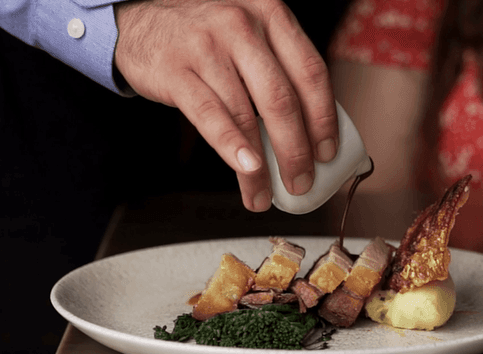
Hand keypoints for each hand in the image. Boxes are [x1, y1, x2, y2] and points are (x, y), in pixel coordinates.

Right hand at [114, 0, 337, 210]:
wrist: (140, 19)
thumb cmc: (207, 37)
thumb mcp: (252, 36)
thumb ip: (281, 70)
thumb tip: (312, 134)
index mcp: (272, 15)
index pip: (312, 74)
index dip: (324, 119)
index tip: (327, 153)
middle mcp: (242, 26)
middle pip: (282, 100)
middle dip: (296, 151)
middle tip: (301, 182)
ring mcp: (207, 46)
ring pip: (246, 116)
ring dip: (260, 166)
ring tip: (264, 193)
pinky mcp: (175, 69)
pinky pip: (210, 116)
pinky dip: (232, 148)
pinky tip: (246, 171)